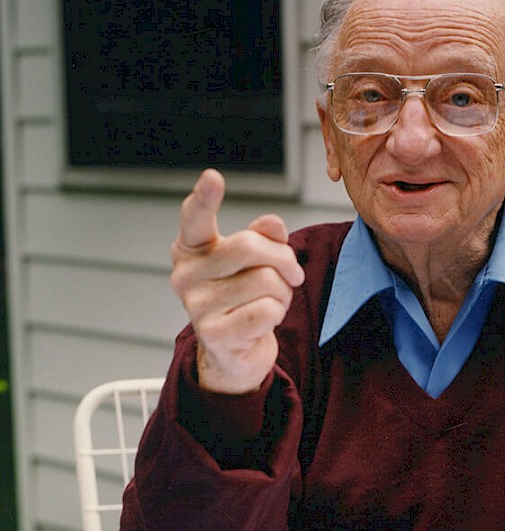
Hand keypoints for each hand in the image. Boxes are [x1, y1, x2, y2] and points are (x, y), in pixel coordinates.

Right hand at [171, 169, 304, 393]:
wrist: (235, 352)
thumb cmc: (244, 298)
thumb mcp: (255, 263)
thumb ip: (263, 238)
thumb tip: (272, 223)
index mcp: (191, 250)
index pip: (194, 219)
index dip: (204, 198)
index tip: (213, 177)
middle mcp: (185, 275)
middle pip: (250, 246)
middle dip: (284, 260)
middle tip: (293, 275)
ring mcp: (196, 306)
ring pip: (265, 281)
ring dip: (283, 292)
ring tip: (272, 301)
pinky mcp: (213, 334)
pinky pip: (267, 311)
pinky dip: (278, 314)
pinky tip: (265, 321)